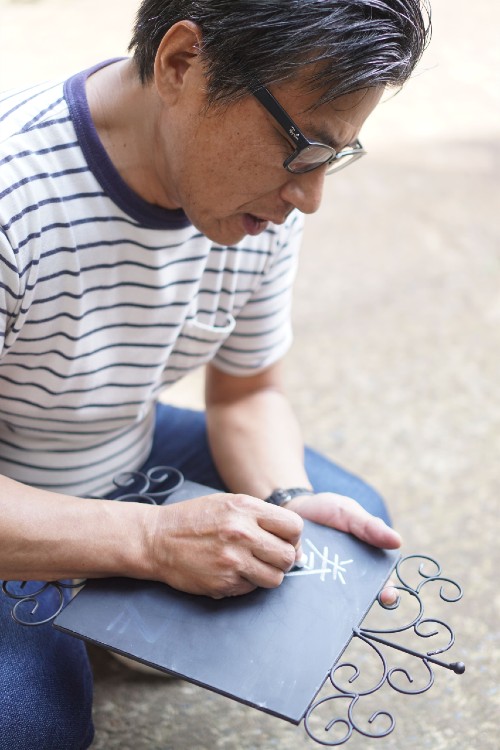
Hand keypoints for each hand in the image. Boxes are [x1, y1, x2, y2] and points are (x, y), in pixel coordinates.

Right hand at [145, 493, 302, 598]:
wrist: (156, 538)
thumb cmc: (194, 519)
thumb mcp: (228, 503)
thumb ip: (261, 517)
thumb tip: (294, 543)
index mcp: (246, 508)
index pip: (294, 526)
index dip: (293, 537)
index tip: (285, 541)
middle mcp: (242, 533)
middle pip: (289, 556)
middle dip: (284, 559)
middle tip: (269, 557)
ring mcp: (233, 561)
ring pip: (275, 578)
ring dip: (267, 574)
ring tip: (250, 565)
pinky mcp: (224, 583)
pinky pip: (252, 588)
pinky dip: (246, 583)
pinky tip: (230, 571)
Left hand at [284, 492, 401, 605]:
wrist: (290, 508)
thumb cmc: (326, 510)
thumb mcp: (349, 512)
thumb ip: (370, 526)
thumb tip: (398, 542)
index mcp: (364, 562)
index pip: (381, 583)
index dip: (387, 592)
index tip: (388, 595)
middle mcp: (345, 577)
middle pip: (357, 598)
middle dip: (360, 605)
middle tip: (358, 606)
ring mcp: (322, 582)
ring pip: (331, 601)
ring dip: (332, 606)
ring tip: (329, 606)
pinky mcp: (301, 583)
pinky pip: (306, 596)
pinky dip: (307, 601)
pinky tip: (304, 602)